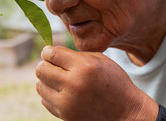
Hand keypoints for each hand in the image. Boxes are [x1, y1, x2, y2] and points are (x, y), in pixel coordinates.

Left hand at [36, 46, 158, 120]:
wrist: (125, 112)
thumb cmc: (113, 82)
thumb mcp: (100, 60)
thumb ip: (75, 54)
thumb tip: (49, 52)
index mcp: (84, 67)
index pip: (52, 54)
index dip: (47, 51)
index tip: (49, 51)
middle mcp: (73, 85)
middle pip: (41, 69)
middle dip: (45, 64)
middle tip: (53, 64)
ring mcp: (67, 103)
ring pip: (40, 86)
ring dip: (46, 80)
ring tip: (59, 78)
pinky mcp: (65, 116)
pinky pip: (45, 100)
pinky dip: (50, 94)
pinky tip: (63, 91)